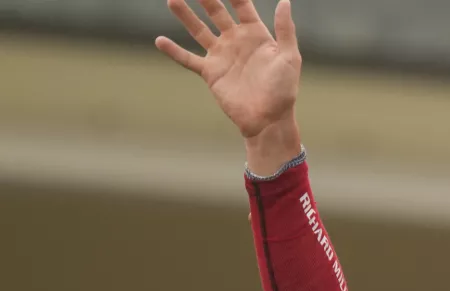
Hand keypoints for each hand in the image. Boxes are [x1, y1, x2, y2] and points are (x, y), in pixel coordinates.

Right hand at [155, 0, 300, 138]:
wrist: (268, 118)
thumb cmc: (283, 90)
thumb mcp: (289, 57)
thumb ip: (285, 30)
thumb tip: (285, 1)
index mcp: (256, 34)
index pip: (241, 5)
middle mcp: (236, 41)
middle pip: (216, 12)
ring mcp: (221, 56)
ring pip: (199, 29)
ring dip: (185, 15)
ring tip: (172, 0)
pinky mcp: (210, 73)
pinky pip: (188, 59)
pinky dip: (174, 51)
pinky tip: (159, 40)